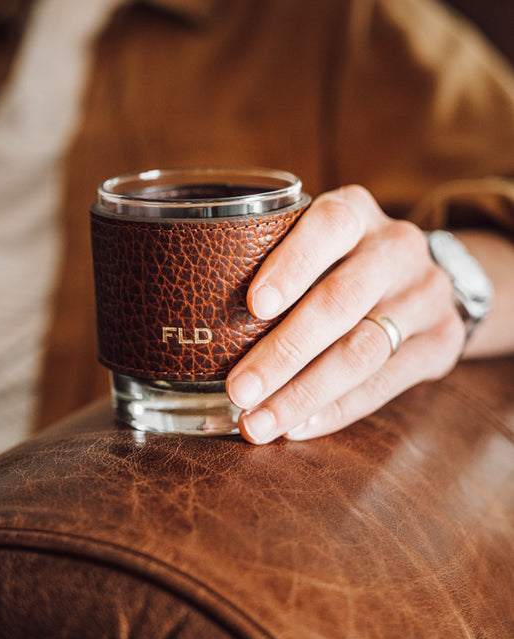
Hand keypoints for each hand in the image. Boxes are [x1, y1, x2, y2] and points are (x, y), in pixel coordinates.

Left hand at [226, 185, 465, 443]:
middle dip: (284, 352)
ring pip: (362, 351)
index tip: (254, 305)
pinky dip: (337, 410)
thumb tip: (198, 315)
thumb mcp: (317, 241)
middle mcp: (396, 247)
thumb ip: (274, 260)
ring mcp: (426, 294)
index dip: (292, 265)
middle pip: (341, 301)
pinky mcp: (441, 340)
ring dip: (304, 393)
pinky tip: (299, 427)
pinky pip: (385, 384)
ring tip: (258, 422)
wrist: (428, 275)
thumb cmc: (341, 260)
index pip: (328, 226)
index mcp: (356, 211)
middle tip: (238, 389)